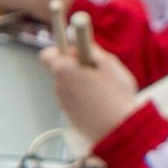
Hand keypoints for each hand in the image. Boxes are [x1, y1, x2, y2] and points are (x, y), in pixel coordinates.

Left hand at [44, 27, 141, 146]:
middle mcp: (59, 86)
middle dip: (75, 66)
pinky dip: (85, 97)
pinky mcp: (71, 116)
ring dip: (82, 82)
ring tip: (104, 88)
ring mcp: (64, 103)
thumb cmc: (115, 96)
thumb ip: (90, 48)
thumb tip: (77, 38)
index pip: (47, 54)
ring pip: (69, 85)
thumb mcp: (108, 64)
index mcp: (64, 70)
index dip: (59, 49)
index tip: (72, 47)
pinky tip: (102, 101)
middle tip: (97, 68)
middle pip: (61, 69)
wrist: (120, 130)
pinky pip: (75, 100)